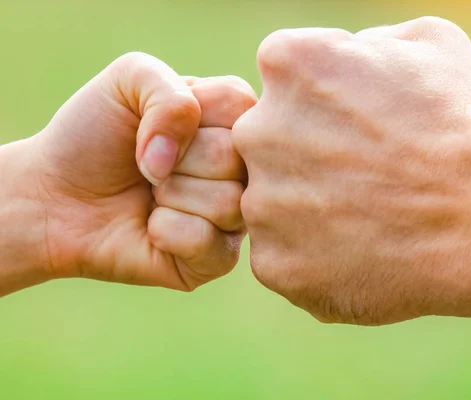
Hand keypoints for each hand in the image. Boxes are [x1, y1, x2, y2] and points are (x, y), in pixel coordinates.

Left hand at [23, 52, 254, 291]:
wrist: (55, 195)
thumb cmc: (95, 134)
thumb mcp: (127, 81)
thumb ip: (168, 92)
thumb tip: (174, 157)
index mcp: (231, 121)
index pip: (240, 105)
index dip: (188, 113)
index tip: (158, 121)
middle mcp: (242, 169)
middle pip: (233, 157)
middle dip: (176, 158)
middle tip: (151, 165)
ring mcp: (234, 215)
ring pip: (228, 202)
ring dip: (170, 195)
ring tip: (152, 194)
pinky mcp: (217, 259)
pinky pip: (208, 243)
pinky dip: (166, 231)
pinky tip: (151, 227)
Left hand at [233, 18, 470, 324]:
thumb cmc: (467, 125)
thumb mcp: (429, 44)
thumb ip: (369, 43)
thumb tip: (351, 56)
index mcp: (288, 64)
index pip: (285, 81)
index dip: (328, 104)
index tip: (366, 127)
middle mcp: (258, 131)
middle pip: (270, 144)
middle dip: (309, 156)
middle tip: (368, 179)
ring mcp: (262, 204)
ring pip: (275, 205)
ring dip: (312, 211)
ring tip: (372, 220)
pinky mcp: (276, 265)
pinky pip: (285, 258)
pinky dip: (317, 260)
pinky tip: (364, 256)